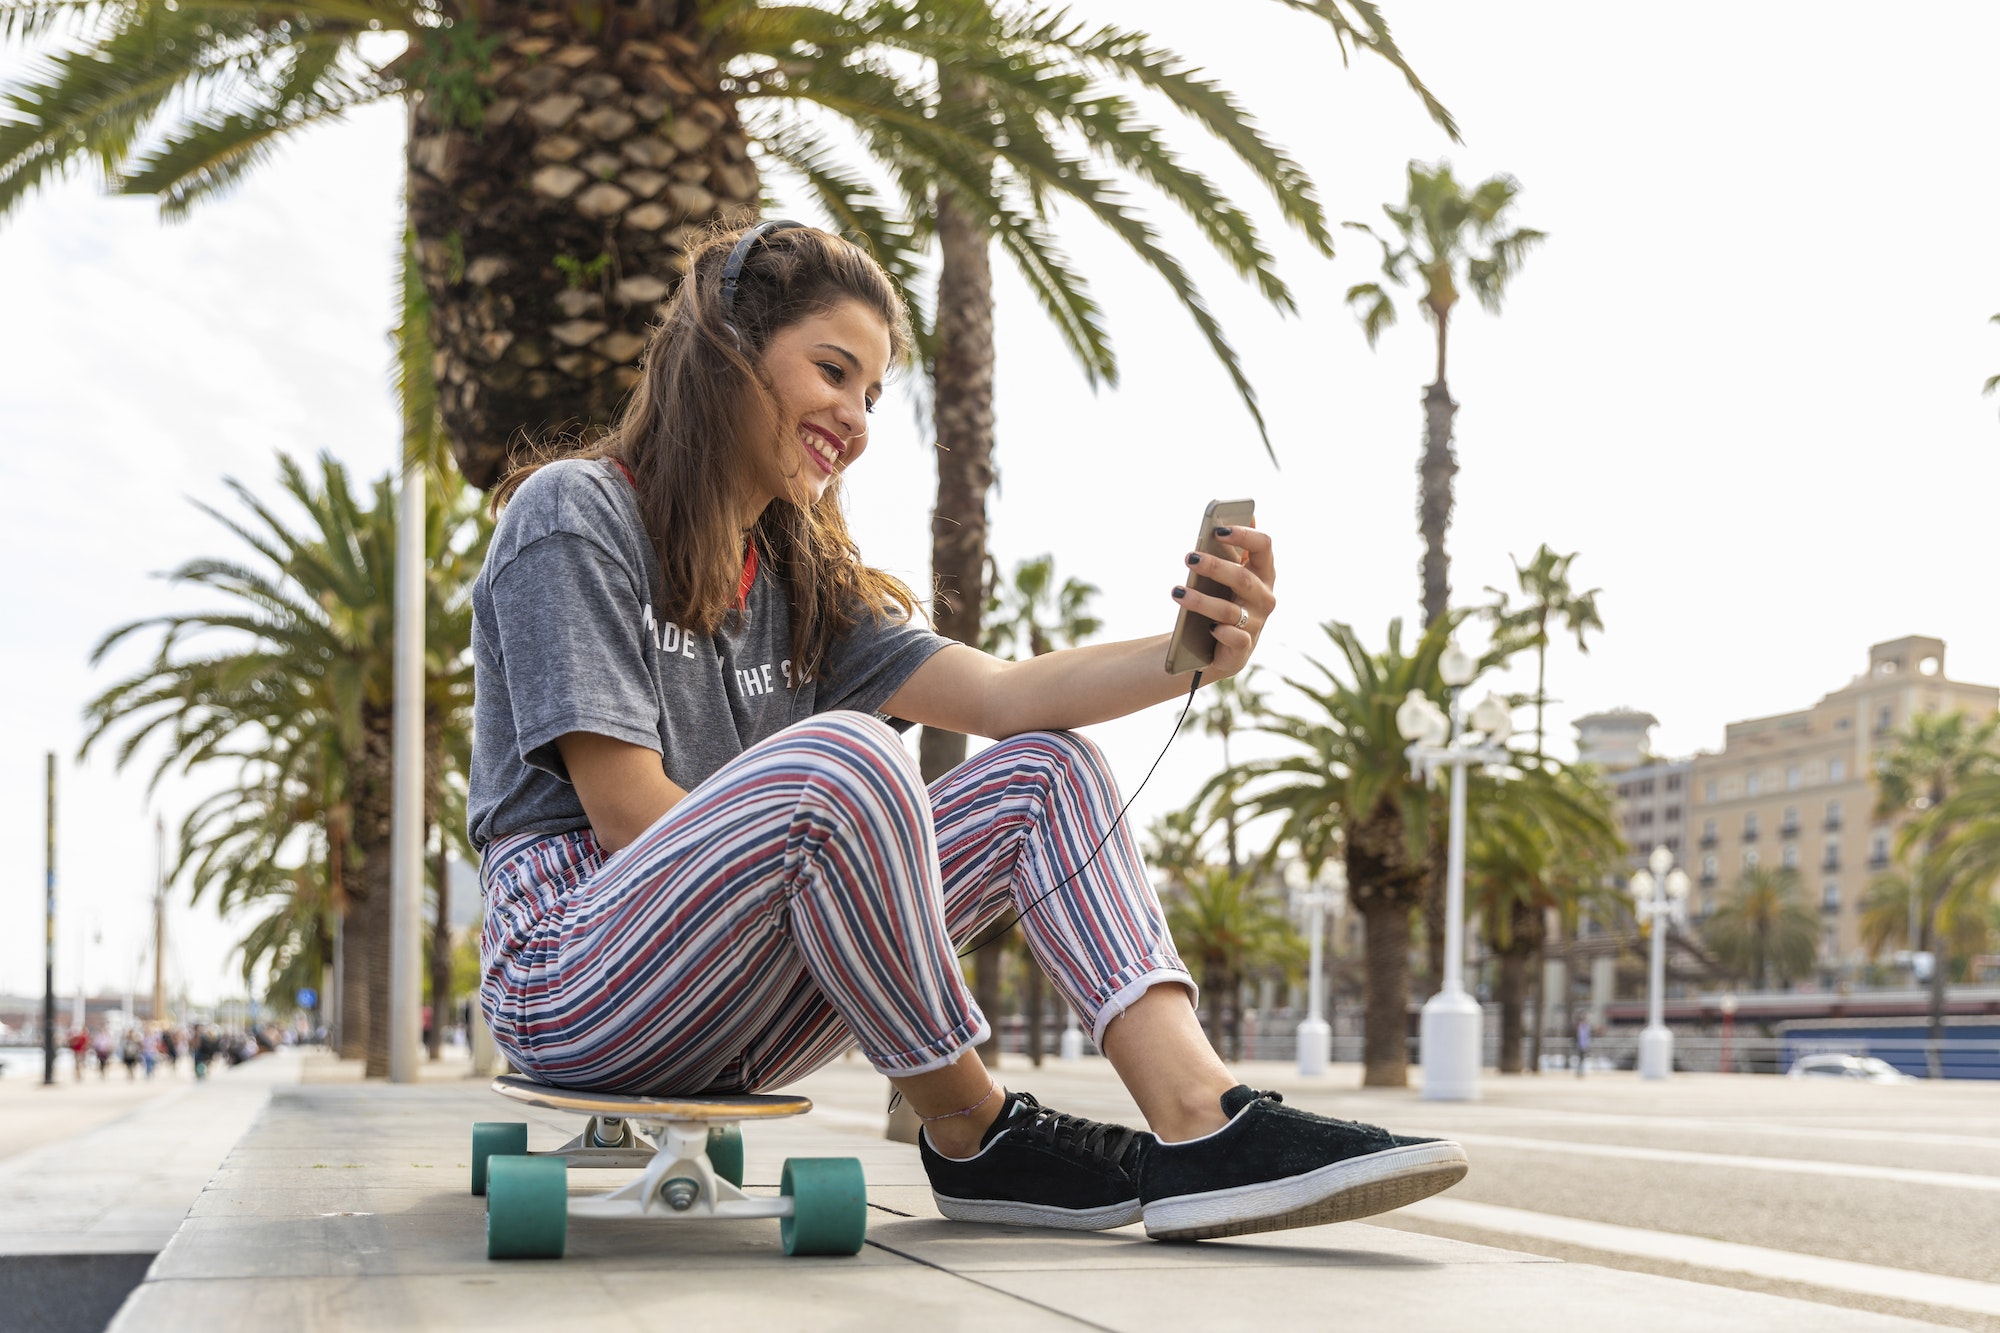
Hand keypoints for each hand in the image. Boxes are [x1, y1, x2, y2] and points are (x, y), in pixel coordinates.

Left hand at [1173, 523, 1275, 679]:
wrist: (1214, 643)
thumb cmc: (1222, 598)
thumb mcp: (1227, 571)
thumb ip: (1234, 546)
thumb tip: (1249, 512)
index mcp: (1263, 572)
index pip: (1264, 546)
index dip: (1244, 536)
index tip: (1218, 531)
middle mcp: (1264, 597)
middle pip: (1243, 578)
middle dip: (1215, 567)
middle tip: (1189, 558)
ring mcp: (1255, 624)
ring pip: (1230, 611)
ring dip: (1201, 600)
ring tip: (1176, 591)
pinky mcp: (1242, 649)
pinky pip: (1236, 639)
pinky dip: (1223, 633)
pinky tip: (1208, 628)